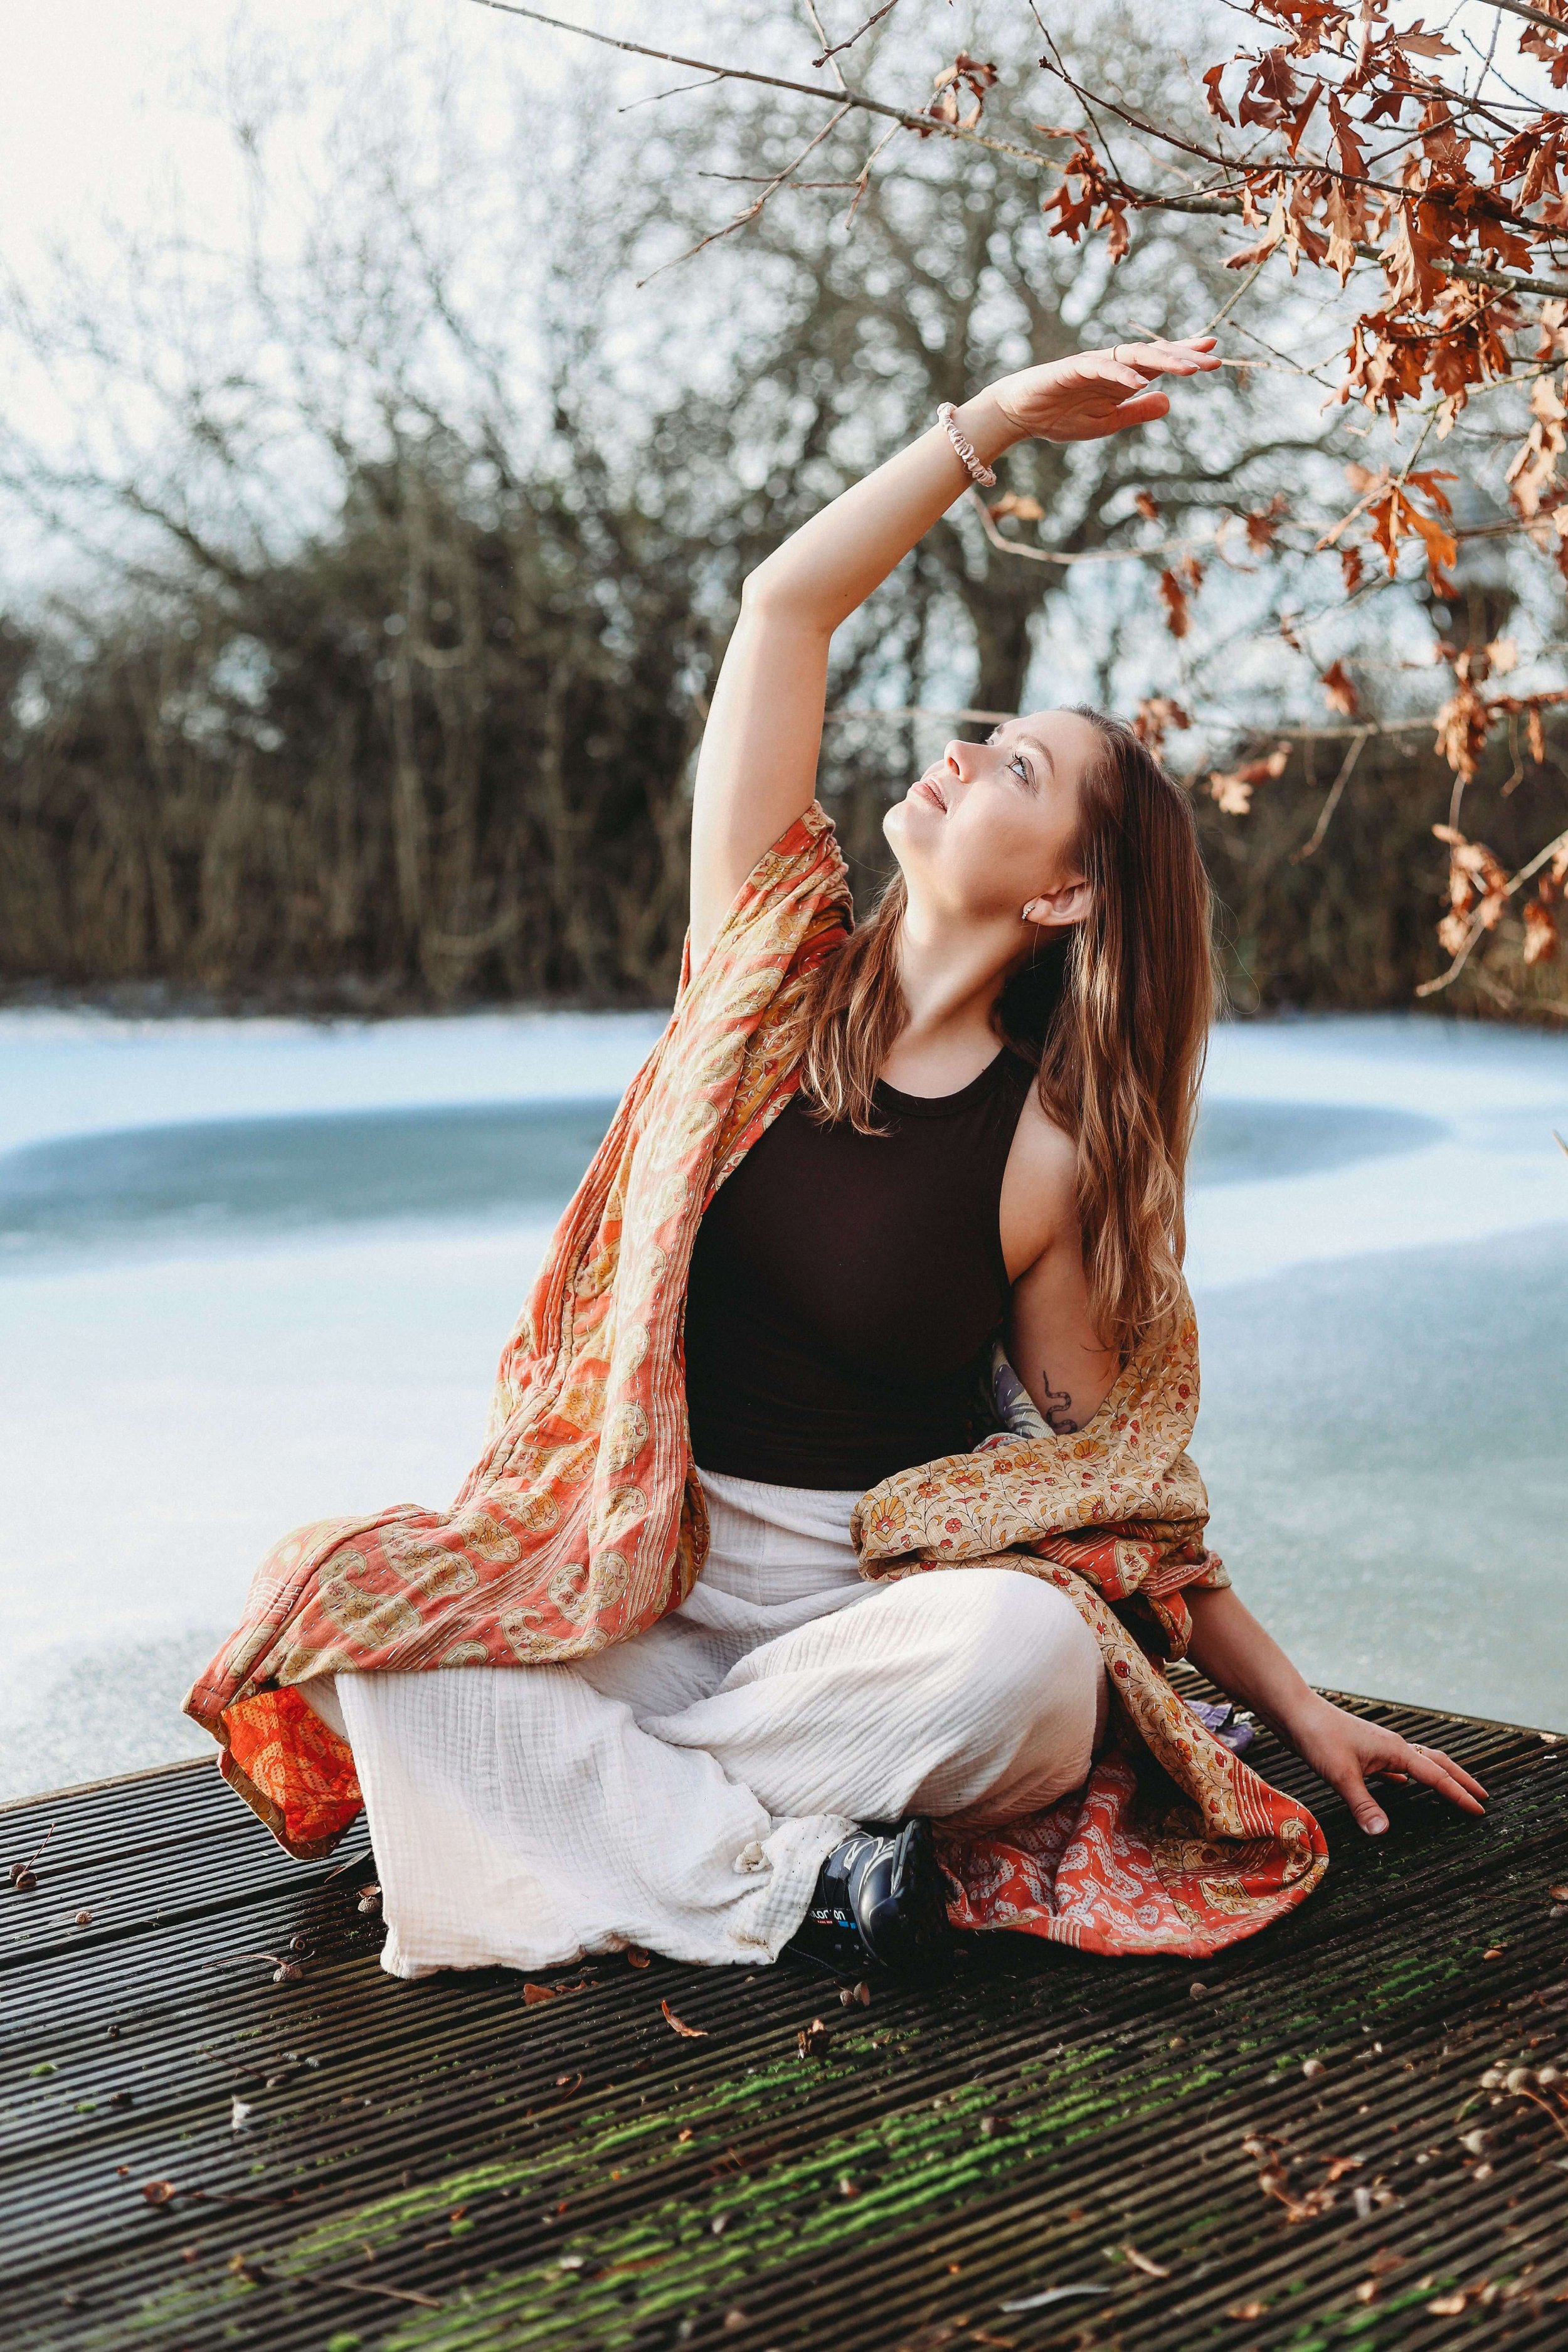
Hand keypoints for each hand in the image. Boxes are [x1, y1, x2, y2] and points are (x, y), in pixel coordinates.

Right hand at [990, 335, 1220, 443]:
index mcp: (1122, 379)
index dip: (1185, 357)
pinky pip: (1100, 368)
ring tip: (1189, 368)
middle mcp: (1112, 366)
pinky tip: (1141, 380)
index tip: (1214, 354)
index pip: (1159, 363)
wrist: (1020, 415)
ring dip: (1162, 360)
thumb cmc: (1060, 416)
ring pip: (1133, 356)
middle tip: (1213, 358)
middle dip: (1184, 356)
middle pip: (1153, 355)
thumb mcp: (1106, 423)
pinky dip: (1121, 373)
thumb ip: (1136, 412)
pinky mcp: (1071, 369)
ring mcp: (1093, 365)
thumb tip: (1169, 401)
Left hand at [1281, 1692, 1487, 1835]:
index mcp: (1396, 1750)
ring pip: (1417, 1763)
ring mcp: (1378, 1748)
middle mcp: (1393, 1747)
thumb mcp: (1342, 1775)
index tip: (1480, 1809)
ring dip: (1436, 1777)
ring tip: (1451, 1791)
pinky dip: (1405, 1777)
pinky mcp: (1362, 1752)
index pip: (1436, 1776)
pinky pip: (1393, 1766)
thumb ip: (1364, 1805)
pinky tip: (1401, 1786)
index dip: (1459, 1794)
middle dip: (1460, 1780)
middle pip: (1436, 1763)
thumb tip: (1383, 1833)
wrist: (1296, 1713)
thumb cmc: (1318, 1738)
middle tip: (1482, 1797)